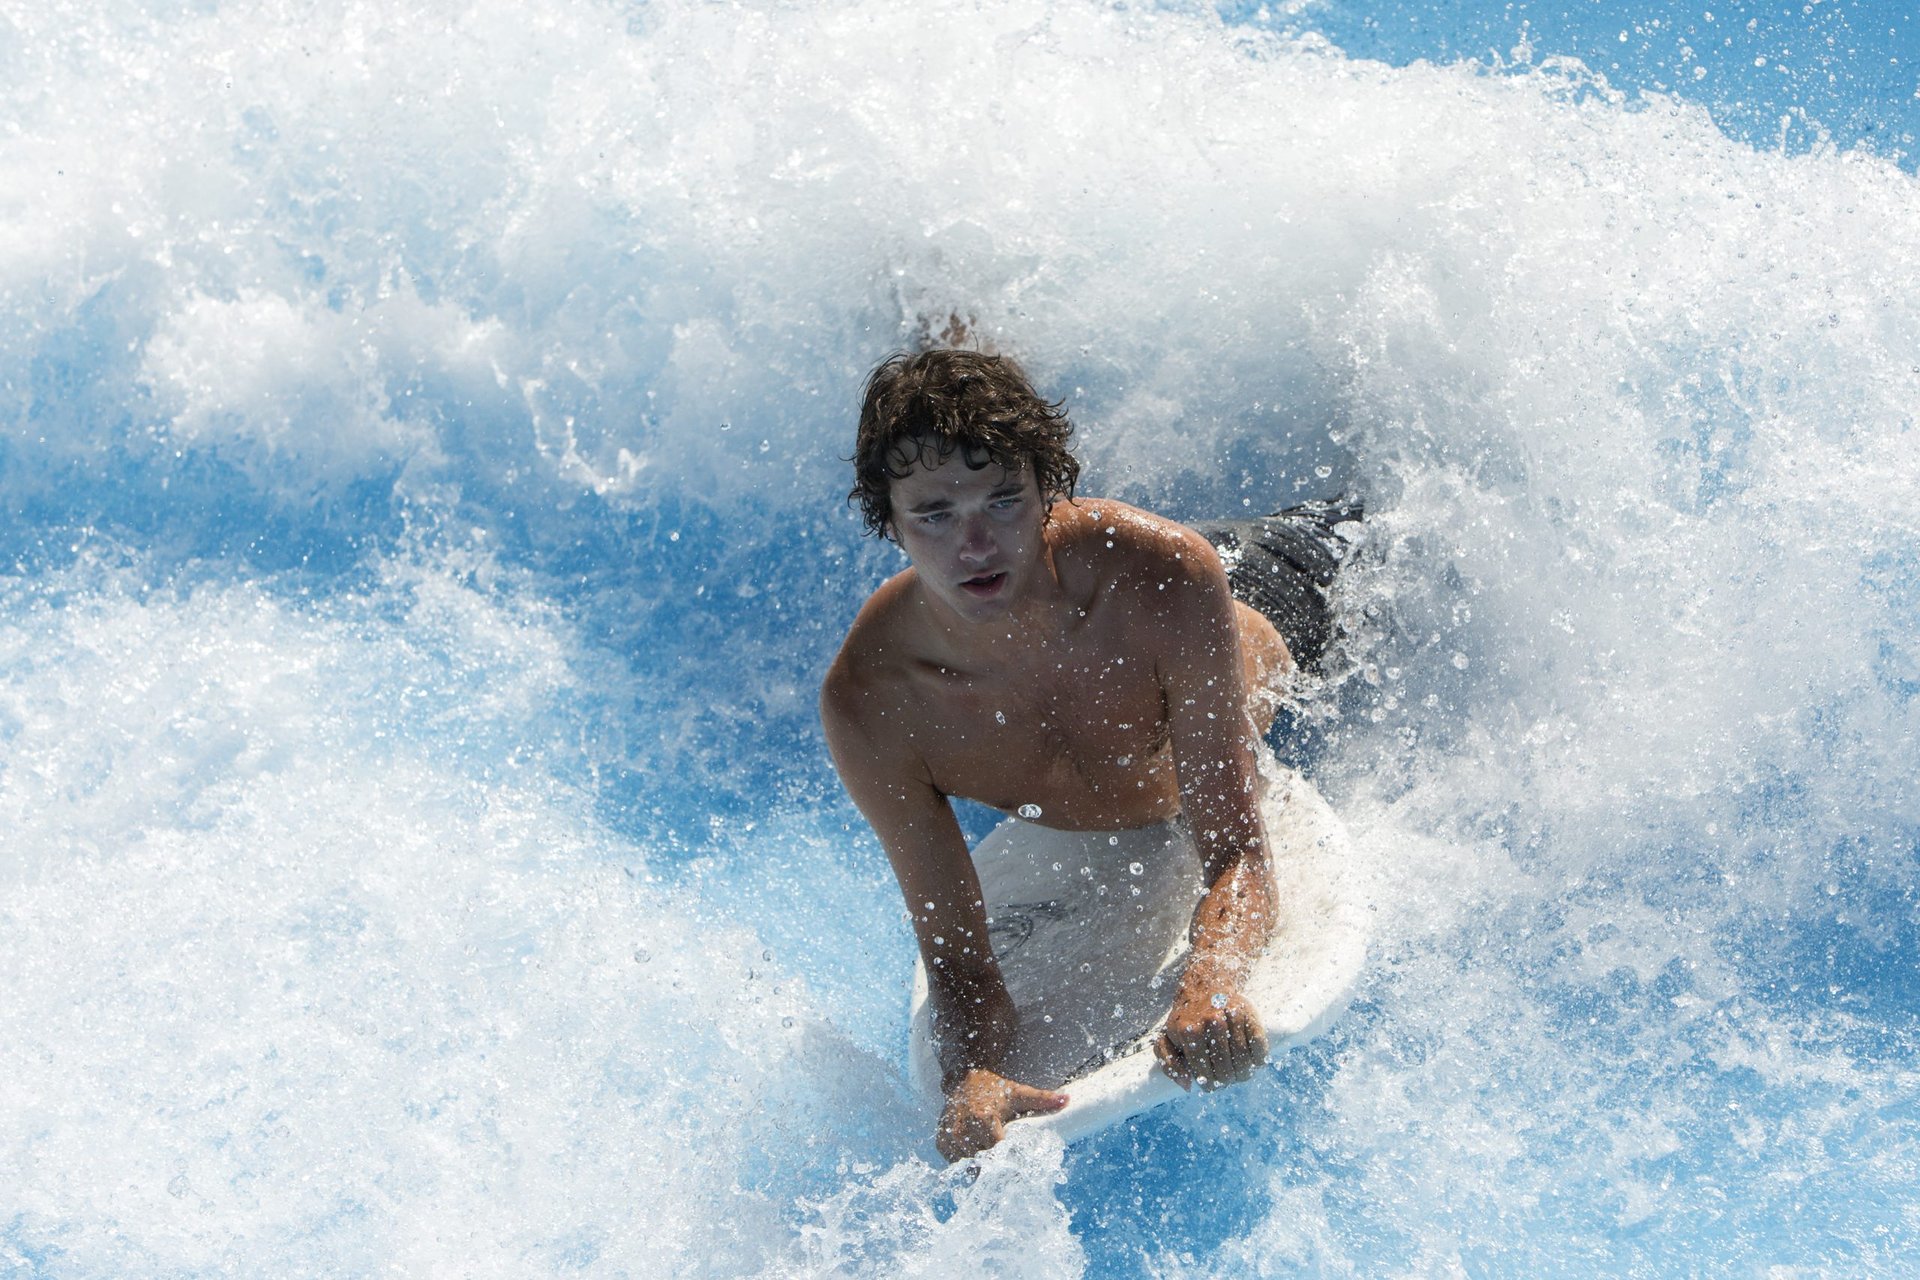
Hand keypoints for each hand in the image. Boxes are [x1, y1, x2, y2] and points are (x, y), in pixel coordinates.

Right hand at [936, 1068, 1068, 1160]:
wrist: (963, 1078)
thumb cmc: (994, 1088)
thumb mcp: (1018, 1093)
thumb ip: (1042, 1099)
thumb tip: (1067, 1100)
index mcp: (983, 1118)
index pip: (998, 1152)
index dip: (1008, 1163)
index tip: (1018, 1170)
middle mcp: (963, 1128)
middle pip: (983, 1162)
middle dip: (995, 1168)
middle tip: (1007, 1173)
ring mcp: (950, 1136)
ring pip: (968, 1165)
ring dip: (979, 1168)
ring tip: (991, 1167)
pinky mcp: (941, 1141)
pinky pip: (955, 1162)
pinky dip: (965, 1163)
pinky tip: (976, 1159)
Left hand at [1154, 987, 1268, 1090]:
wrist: (1205, 986)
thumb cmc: (1186, 1018)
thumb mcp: (1167, 1038)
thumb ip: (1169, 1064)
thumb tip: (1187, 1085)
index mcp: (1189, 1031)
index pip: (1204, 1074)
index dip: (1208, 1084)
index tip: (1210, 1082)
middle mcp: (1211, 1022)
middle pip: (1225, 1071)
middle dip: (1226, 1080)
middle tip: (1224, 1076)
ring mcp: (1232, 1017)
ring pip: (1244, 1063)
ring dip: (1243, 1074)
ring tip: (1237, 1072)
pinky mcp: (1250, 1014)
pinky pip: (1259, 1048)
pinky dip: (1258, 1060)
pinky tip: (1251, 1061)